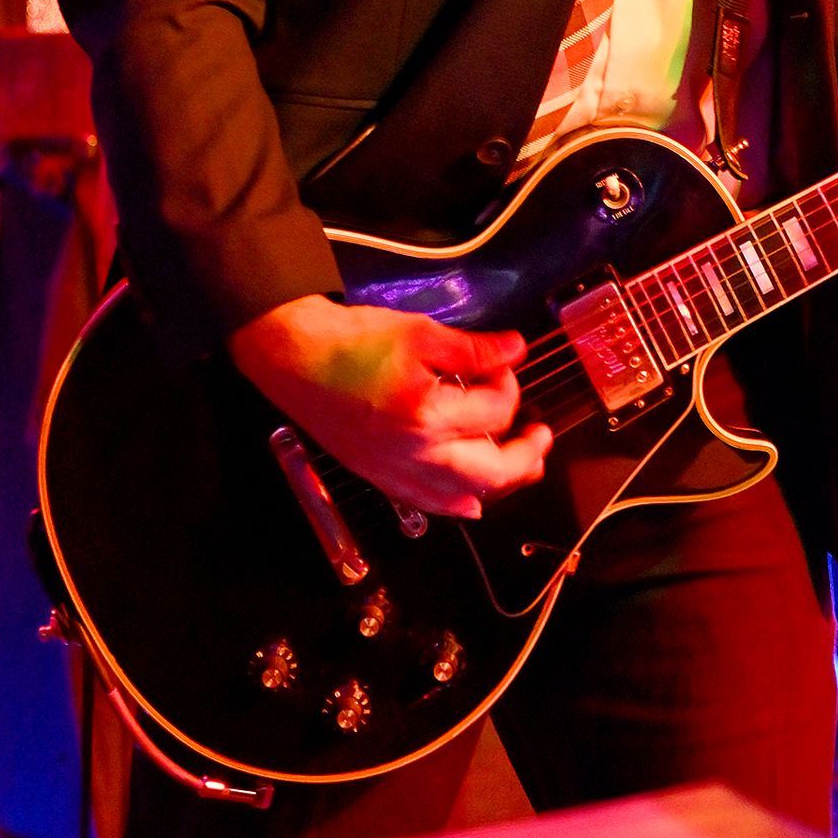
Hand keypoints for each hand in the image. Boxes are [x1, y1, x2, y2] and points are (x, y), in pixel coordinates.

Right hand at [228, 294, 551, 518]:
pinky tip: (471, 498)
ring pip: (465, 498)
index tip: (504, 364)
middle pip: (491, 473)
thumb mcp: (420, 332)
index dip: (509, 383)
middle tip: (542, 437)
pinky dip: (459, 503)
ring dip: (500, 484)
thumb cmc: (352, 342)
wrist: (295, 358)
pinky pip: (430, 505)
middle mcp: (415, 456)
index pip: (494, 410)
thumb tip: (515, 350)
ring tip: (522, 466)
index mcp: (426, 416)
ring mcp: (396, 473)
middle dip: (526, 456)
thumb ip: (473, 349)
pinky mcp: (380, 478)